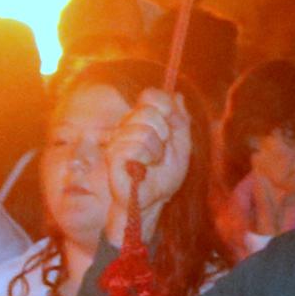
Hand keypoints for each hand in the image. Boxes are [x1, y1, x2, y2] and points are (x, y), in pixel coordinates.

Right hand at [117, 88, 194, 225]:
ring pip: (142, 131)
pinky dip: (145, 159)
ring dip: (155, 151)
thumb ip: (181, 121)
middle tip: (162, 151)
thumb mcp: (182, 146)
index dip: (166, 106)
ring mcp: (117, 139)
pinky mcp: (113, 156)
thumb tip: (178, 96)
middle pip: (148, 111)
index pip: (151, 95)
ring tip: (152, 163)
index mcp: (143, 119)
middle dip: (164, 133)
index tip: (172, 127)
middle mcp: (127, 125)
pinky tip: (142, 169)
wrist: (154, 200)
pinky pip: (134, 147)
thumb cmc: (165, 175)